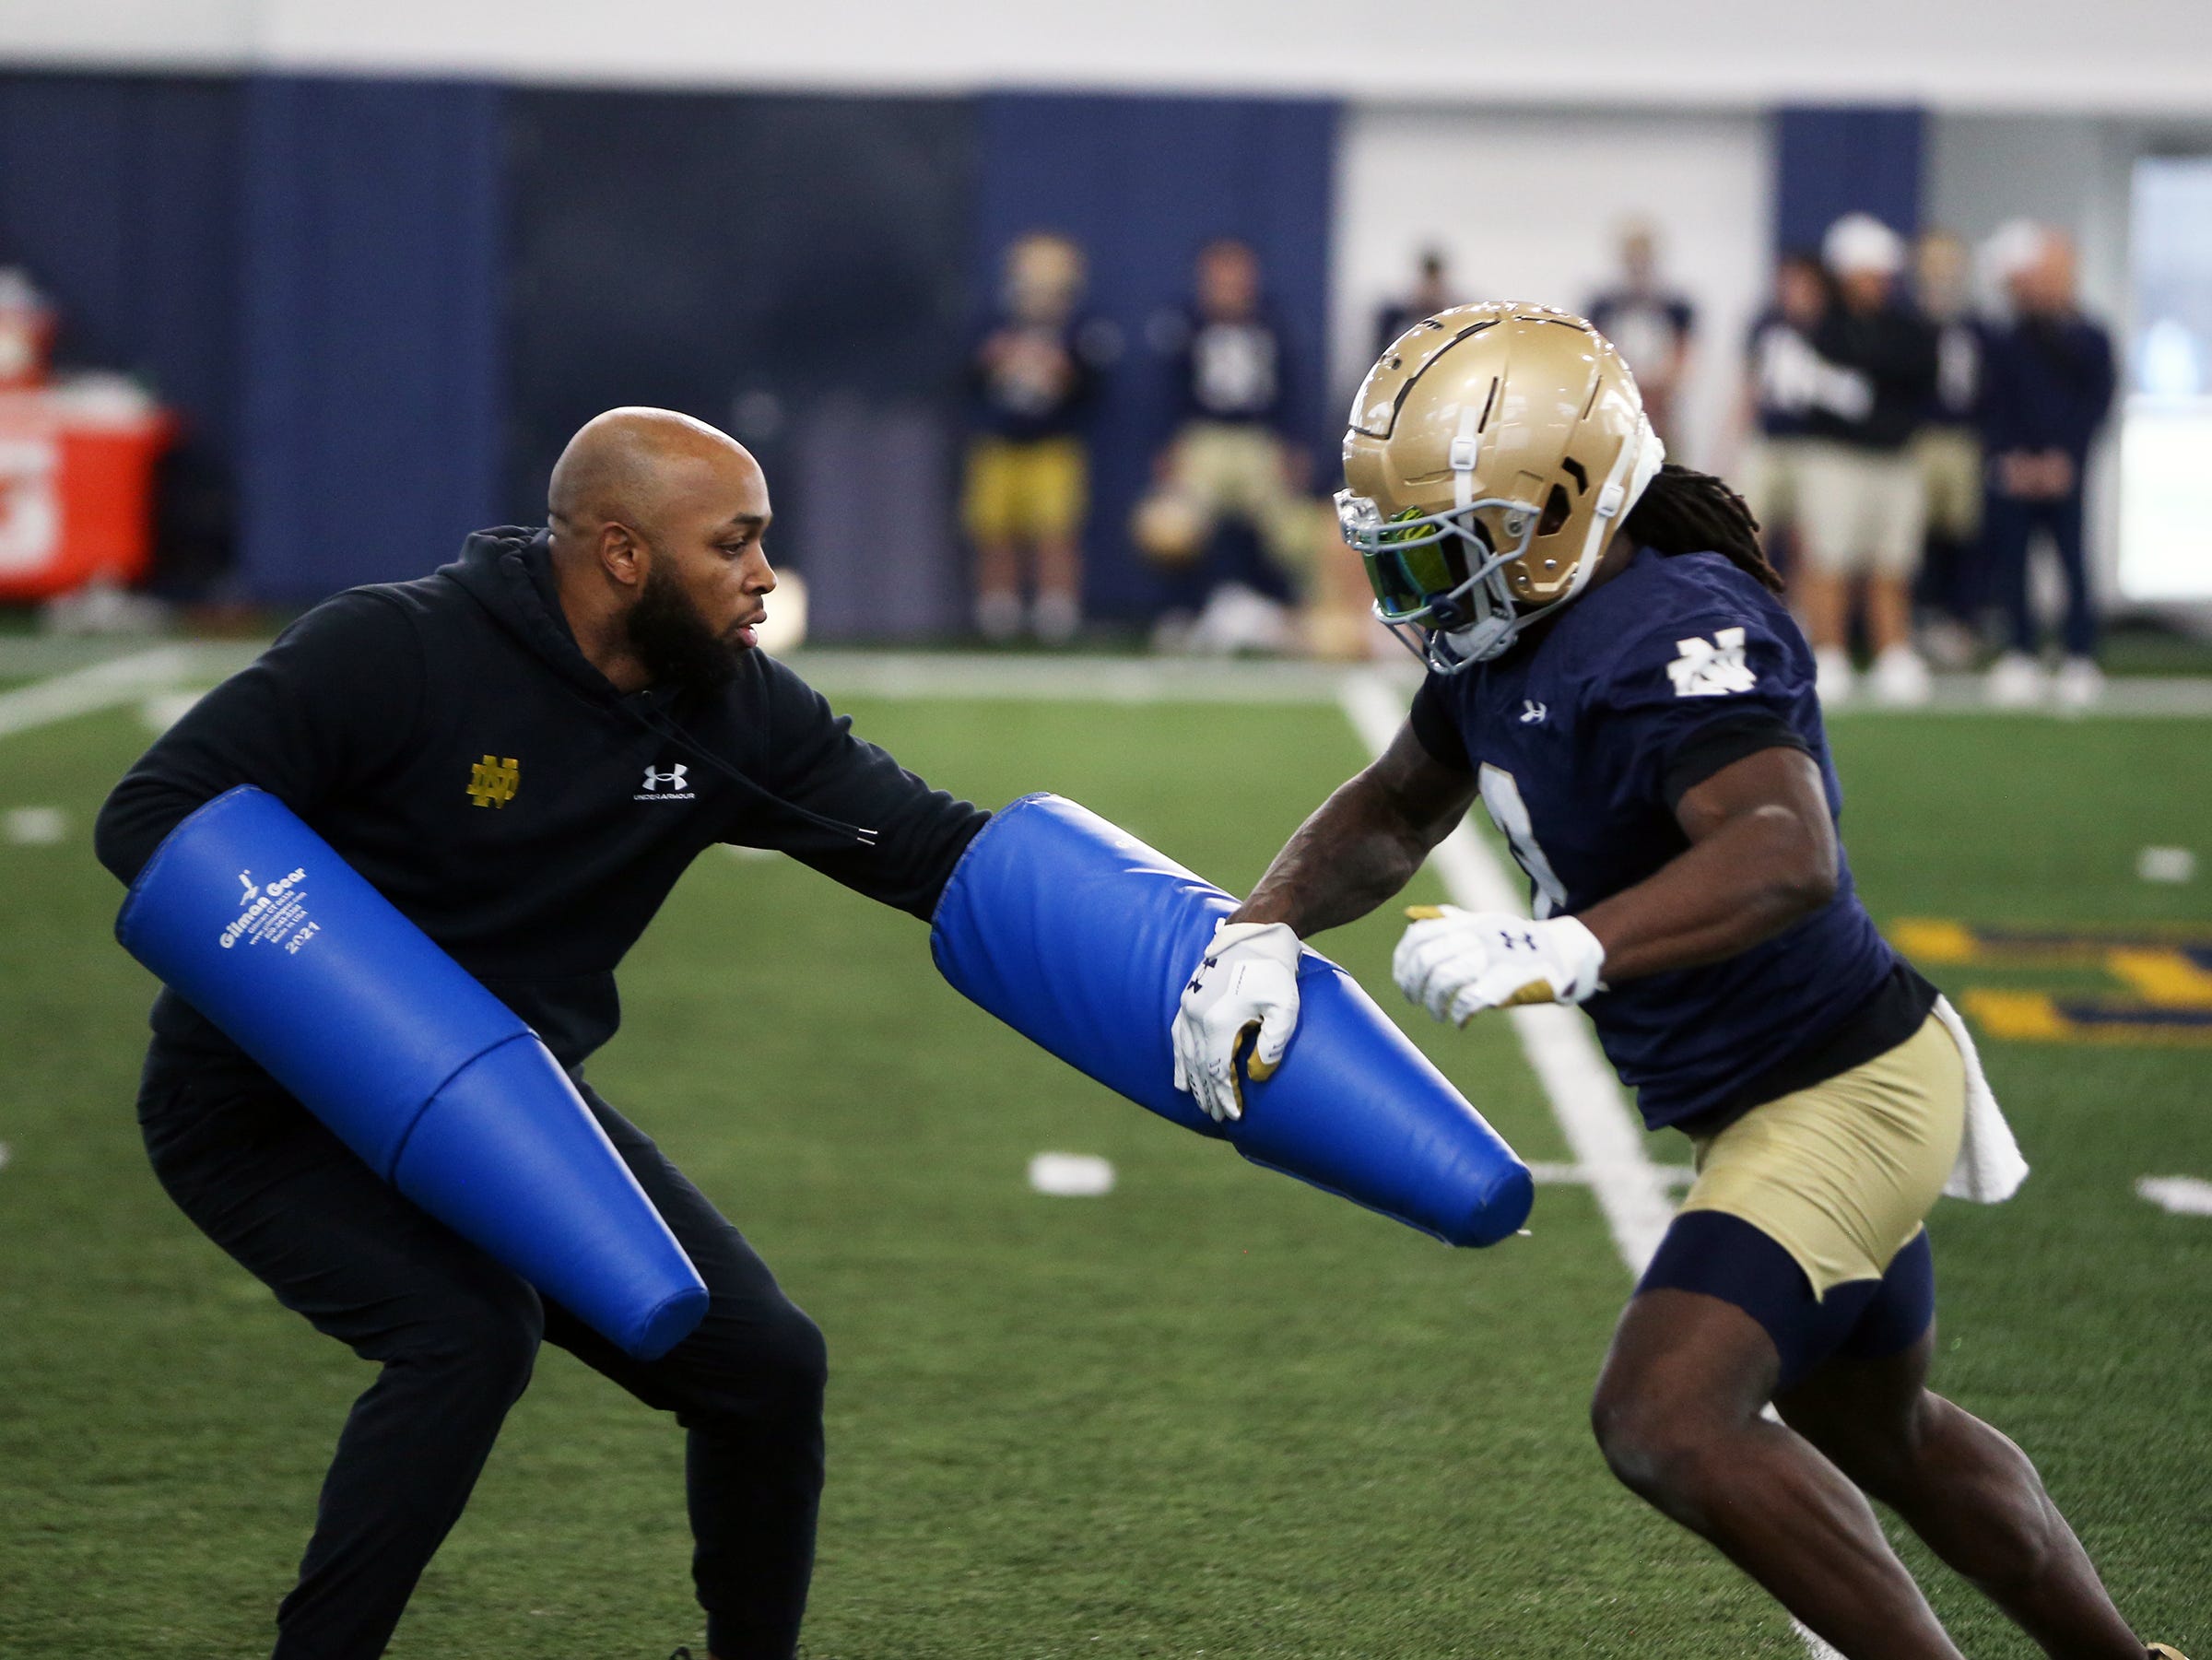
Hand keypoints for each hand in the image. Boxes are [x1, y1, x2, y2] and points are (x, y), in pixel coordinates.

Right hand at [1171, 919, 1301, 1122]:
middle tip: (1218, 1117)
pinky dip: (1178, 1057)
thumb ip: (1273, 1044)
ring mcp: (1189, 1005)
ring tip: (1198, 1101)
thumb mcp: (1285, 1007)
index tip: (1234, 1116)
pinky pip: (1177, 1035)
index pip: (1219, 1071)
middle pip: (1199, 1067)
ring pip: (1184, 1053)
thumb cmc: (1274, 971)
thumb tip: (1257, 1075)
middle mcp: (1197, 1016)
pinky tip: (1181, 1072)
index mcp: (1219, 1022)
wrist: (1254, 932)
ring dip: (1191, 1080)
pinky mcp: (1188, 997)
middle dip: (1208, 1095)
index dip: (1226, 1096)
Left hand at [1392, 906, 1604, 1025]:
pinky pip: (1471, 998)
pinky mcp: (1509, 979)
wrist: (1566, 951)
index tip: (1402, 981)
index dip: (1403, 961)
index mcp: (1468, 922)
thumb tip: (1412, 917)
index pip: (1420, 935)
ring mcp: (1493, 956)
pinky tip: (1459, 1021)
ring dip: (1434, 1003)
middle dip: (1414, 985)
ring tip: (1438, 1014)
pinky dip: (1459, 1013)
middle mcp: (1477, 935)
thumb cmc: (1520, 942)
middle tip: (1416, 1001)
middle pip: (1428, 958)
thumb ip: (1452, 921)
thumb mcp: (1486, 923)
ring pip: (1445, 978)